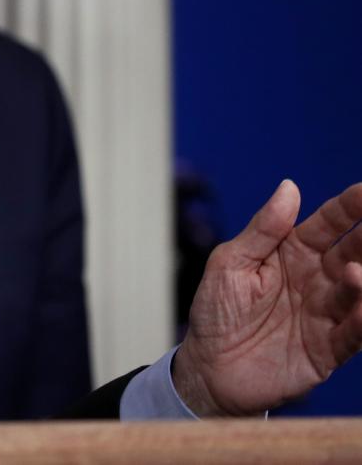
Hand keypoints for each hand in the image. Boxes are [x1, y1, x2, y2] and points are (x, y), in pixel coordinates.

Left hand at [174, 179, 361, 415]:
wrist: (209, 369)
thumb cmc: (216, 311)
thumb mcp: (230, 263)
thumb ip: (262, 230)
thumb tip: (289, 187)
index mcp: (292, 252)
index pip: (329, 224)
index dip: (349, 207)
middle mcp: (317, 279)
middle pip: (353, 253)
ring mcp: (326, 313)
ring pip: (358, 292)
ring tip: (356, 273)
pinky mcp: (329, 349)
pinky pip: (353, 334)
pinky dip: (361, 322)